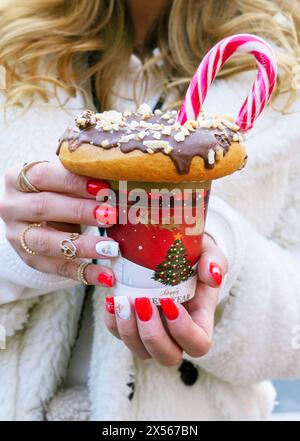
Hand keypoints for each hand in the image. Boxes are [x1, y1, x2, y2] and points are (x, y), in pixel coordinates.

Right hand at [0, 161, 117, 285]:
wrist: (34, 215)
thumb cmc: (54, 191)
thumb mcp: (62, 182)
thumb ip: (82, 182)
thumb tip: (117, 186)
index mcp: (17, 179)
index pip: (43, 176)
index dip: (73, 182)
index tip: (102, 187)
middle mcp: (11, 207)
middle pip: (43, 207)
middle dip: (80, 211)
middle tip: (111, 215)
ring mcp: (17, 236)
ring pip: (47, 243)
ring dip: (83, 246)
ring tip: (111, 248)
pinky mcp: (29, 259)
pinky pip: (57, 268)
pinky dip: (84, 273)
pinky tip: (107, 276)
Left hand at [104, 234, 227, 364]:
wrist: (171, 254)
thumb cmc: (194, 257)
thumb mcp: (208, 253)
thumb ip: (214, 262)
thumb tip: (212, 275)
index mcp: (200, 322)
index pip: (198, 344)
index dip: (183, 331)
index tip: (168, 302)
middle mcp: (176, 335)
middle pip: (167, 356)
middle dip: (152, 334)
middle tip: (143, 303)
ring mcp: (152, 334)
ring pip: (140, 351)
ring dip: (129, 330)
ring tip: (122, 301)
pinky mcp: (132, 326)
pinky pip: (118, 334)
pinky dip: (112, 322)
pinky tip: (112, 301)